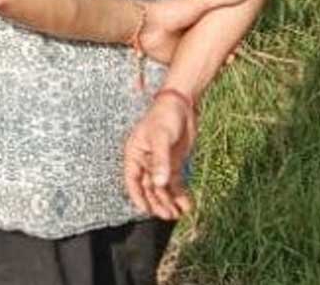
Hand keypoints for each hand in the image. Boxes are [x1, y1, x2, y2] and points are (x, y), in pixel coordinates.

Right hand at [123, 93, 196, 219]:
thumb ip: (160, 161)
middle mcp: (145, 161)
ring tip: (177, 214)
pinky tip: (187, 204)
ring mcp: (160, 163)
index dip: (138, 196)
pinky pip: (175, 183)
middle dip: (157, 202)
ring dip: (169, 201)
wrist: (182, 104)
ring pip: (162, 188)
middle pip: (148, 187)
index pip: (132, 180)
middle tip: (167, 215)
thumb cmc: (164, 116)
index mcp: (135, 153)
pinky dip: (180, 194)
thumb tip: (159, 184)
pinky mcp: (174, 164)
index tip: (146, 211)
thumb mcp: (161, 137)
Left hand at [138, 0, 249, 63]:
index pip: (218, 30)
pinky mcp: (175, 61)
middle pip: (211, 46)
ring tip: (226, 66)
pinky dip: (199, 74)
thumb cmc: (170, 11)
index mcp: (198, 21)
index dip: (229, 37)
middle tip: (234, 57)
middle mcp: (192, 36)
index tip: (240, 42)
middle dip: (223, 52)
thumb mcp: (200, 3)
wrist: (144, 26)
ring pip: (203, 60)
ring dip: (213, 64)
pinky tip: (210, 77)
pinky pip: (190, 70)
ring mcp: (184, 49)